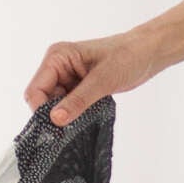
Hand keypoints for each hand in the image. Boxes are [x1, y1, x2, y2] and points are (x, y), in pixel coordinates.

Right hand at [23, 29, 163, 125]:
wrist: (147, 53)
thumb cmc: (128, 57)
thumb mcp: (103, 80)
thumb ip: (78, 100)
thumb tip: (56, 120)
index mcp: (57, 57)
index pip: (36, 90)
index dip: (42, 110)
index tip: (56, 129)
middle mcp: (58, 66)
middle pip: (43, 99)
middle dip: (54, 114)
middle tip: (72, 128)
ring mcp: (67, 77)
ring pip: (56, 105)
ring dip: (67, 115)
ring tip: (86, 119)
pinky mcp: (78, 86)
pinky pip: (69, 105)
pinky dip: (75, 114)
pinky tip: (88, 116)